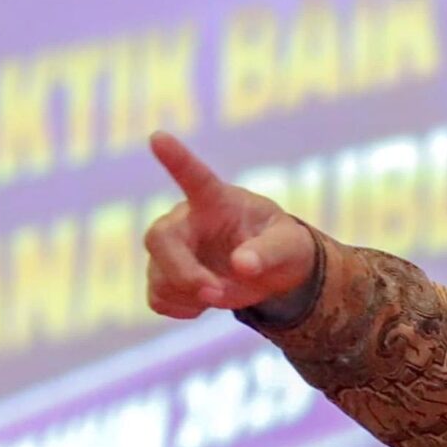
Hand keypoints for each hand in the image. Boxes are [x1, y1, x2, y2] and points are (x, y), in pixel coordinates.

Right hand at [144, 131, 318, 318]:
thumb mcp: (289, 246)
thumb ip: (268, 252)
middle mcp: (185, 220)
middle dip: (183, 273)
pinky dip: (182, 309)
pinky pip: (158, 299)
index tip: (158, 137)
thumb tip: (241, 265)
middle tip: (215, 294)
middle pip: (159, 239)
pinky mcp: (163, 277)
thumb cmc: (281, 245)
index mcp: (216, 201)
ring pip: (159, 277)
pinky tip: (204, 301)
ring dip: (191, 295)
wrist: (271, 272)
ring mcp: (170, 250)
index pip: (194, 176)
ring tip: (223, 292)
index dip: (176, 158)